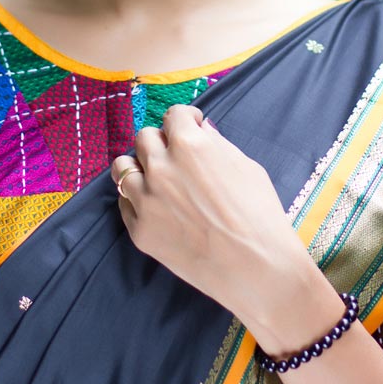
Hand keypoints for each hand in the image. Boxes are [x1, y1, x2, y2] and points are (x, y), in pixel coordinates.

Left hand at [111, 105, 313, 332]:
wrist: (256, 268)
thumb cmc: (260, 215)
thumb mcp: (246, 167)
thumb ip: (216, 143)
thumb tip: (200, 129)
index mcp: (189, 145)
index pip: (173, 115)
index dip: (184, 119)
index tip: (190, 126)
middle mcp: (161, 167)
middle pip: (144, 138)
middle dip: (161, 142)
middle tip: (175, 156)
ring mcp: (146, 200)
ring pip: (123, 168)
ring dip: (139, 167)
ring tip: (155, 178)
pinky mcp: (139, 230)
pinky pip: (125, 203)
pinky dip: (138, 200)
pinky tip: (158, 207)